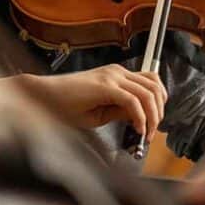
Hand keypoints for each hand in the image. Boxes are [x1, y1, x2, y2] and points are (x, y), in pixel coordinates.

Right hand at [7, 64, 166, 136]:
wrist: (45, 96)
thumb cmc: (67, 104)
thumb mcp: (101, 111)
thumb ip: (121, 110)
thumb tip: (140, 117)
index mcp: (117, 75)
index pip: (151, 83)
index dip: (159, 104)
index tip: (153, 123)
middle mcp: (117, 72)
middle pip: (155, 87)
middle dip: (159, 112)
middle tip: (151, 131)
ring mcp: (112, 77)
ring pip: (148, 93)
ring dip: (152, 115)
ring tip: (145, 132)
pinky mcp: (105, 86)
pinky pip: (133, 101)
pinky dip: (140, 117)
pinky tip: (136, 128)